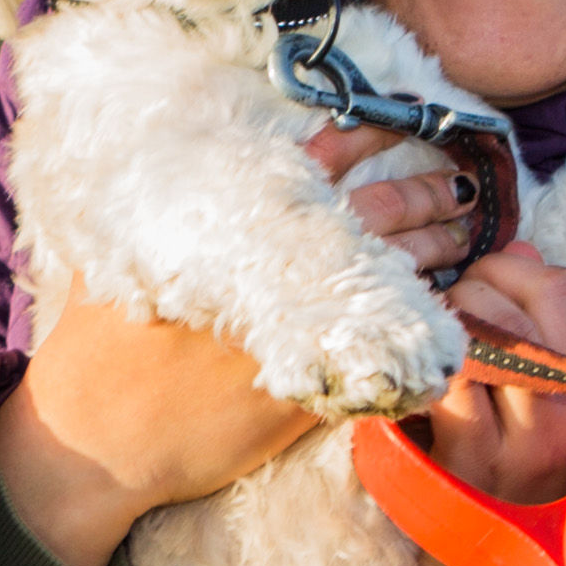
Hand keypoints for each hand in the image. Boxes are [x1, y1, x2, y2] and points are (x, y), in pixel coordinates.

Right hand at [0, 127, 481, 565]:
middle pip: (375, 219)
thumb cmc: (97, 346)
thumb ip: (144, 201)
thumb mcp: (111, 254)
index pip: (322, 167)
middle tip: (462, 182)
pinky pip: (388, 351)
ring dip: (437, 253)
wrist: (98, 443)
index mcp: (231, 234)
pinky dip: (424, 326)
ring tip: (468, 233)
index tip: (408, 122)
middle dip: (427, 197)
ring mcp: (301, 337)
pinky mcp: (312, 396)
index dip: (372, 139)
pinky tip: (449, 309)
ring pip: (394, 280)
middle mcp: (275, 279)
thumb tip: (161, 147)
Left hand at [415, 248, 565, 512]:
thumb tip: (523, 248)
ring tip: (446, 326)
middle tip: (466, 294)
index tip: (524, 286)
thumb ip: (548, 315)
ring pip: (501, 322)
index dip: (562, 270)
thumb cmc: (514, 451)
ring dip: (459, 305)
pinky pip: (456, 371)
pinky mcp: (475, 457)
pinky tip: (430, 363)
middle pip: (551, 290)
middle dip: (496, 273)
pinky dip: (435, 353)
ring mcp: (533, 440)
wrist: (481, 542)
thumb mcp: (557, 390)